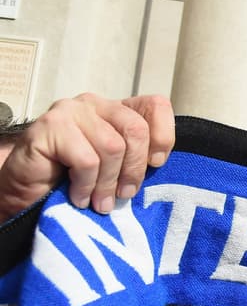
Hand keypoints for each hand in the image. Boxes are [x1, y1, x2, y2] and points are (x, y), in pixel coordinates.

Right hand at [0, 94, 173, 219]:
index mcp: (117, 110)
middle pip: (136, 129)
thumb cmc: (75, 181)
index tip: (156, 164)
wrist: (25, 191)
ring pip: (112, 147)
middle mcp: (96, 104)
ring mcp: (71, 111)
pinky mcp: (50, 126)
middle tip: (124, 195)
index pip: (155, 106)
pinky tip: (79, 196)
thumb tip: (161, 165)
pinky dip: (86, 185)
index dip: (163, 136)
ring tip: (99, 202)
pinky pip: (86, 160)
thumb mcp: (116, 168)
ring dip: (108, 183)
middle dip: (135, 169)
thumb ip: (137, 158)